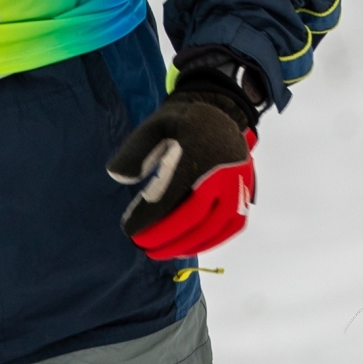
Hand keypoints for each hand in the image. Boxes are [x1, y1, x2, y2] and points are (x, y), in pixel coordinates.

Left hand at [106, 72, 257, 259]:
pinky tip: (188, 248)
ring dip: (186, 246)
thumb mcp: (153, 125)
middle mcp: (223, 173)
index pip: (171, 197)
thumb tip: (117, 177)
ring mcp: (238, 186)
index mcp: (198, 154)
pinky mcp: (245, 194)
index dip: (149, 218)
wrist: (219, 111)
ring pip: (214, 227)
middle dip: (166, 237)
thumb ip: (135, 151)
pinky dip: (210, 242)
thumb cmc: (181, 121)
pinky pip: (232, 227)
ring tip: (161, 252)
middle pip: (195, 218)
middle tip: (142, 246)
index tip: (129, 231)